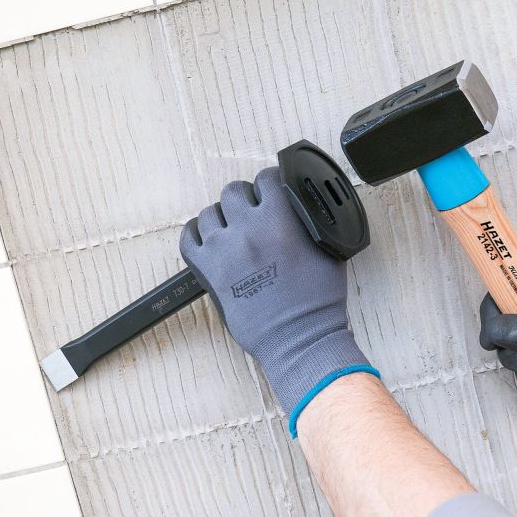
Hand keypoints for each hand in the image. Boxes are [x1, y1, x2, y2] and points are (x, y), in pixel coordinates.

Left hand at [180, 168, 376, 435]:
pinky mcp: (208, 270)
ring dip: (222, 218)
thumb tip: (299, 211)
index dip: (271, 182)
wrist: (299, 337)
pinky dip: (197, 236)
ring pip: (209, 213)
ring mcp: (224, 249)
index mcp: (280, 220)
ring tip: (233, 230)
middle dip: (245, 199)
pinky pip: (188, 239)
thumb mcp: (328, 251)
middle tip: (253, 213)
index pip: (267, 179)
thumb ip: (310, 224)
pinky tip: (210, 241)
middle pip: (233, 191)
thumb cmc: (317, 302)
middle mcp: (248, 229)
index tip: (273, 189)